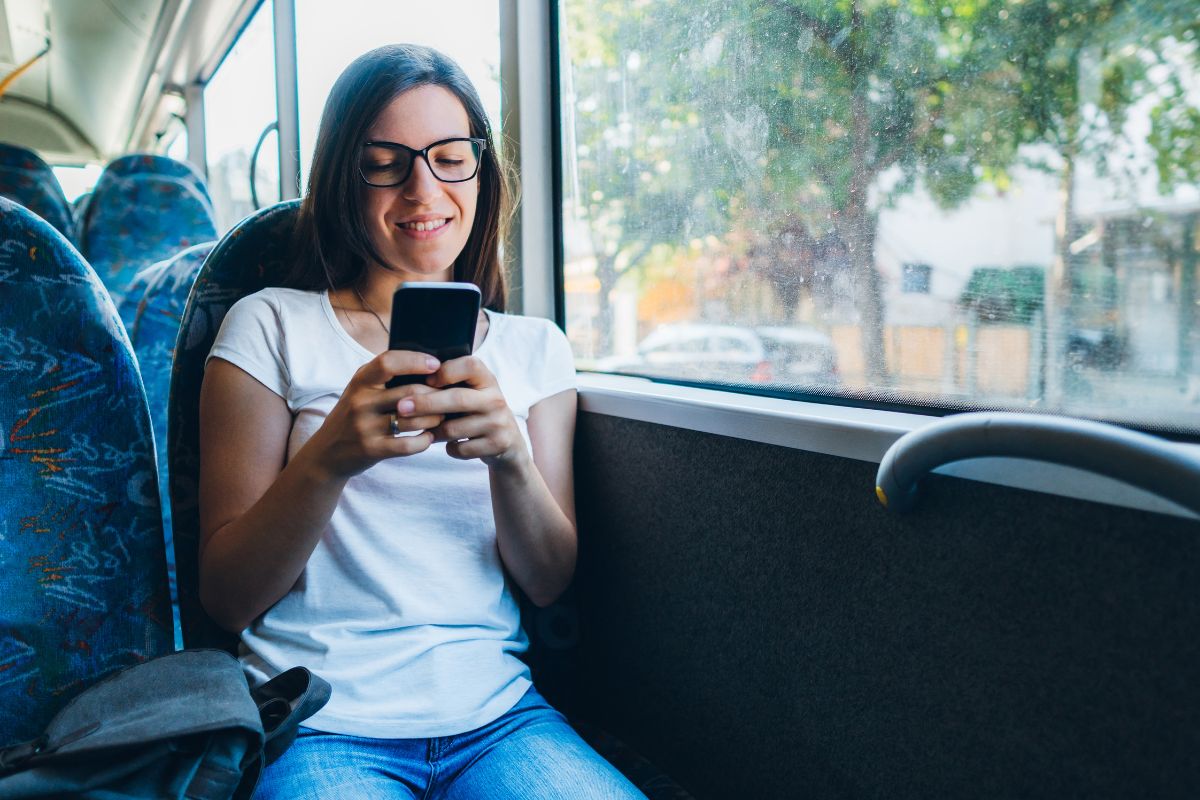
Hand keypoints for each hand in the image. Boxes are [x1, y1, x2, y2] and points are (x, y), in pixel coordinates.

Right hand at [306, 350, 445, 477]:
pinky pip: (408, 444)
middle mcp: (360, 402)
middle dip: (435, 395)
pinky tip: (429, 437)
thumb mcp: (360, 390)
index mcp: (360, 381)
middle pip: (410, 392)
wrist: (327, 452)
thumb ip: (384, 376)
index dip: (415, 361)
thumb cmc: (353, 415)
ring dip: (434, 418)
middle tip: (449, 397)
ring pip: (413, 419)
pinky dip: (424, 440)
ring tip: (441, 417)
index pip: (388, 362)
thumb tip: (426, 362)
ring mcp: (364, 427)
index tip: (436, 364)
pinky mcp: (371, 449)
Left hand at [405, 355, 528, 468]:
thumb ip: (451, 384)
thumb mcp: (472, 393)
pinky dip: (449, 449)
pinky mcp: (497, 444)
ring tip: (426, 430)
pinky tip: (450, 445)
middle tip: (401, 408)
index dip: (446, 371)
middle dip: (426, 403)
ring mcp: (498, 423)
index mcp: (487, 380)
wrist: (508, 443)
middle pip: (457, 398)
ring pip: (453, 429)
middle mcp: (496, 399)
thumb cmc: (477, 412)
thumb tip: (408, 377)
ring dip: (434, 432)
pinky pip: (460, 449)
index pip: (470, 365)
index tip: (427, 379)